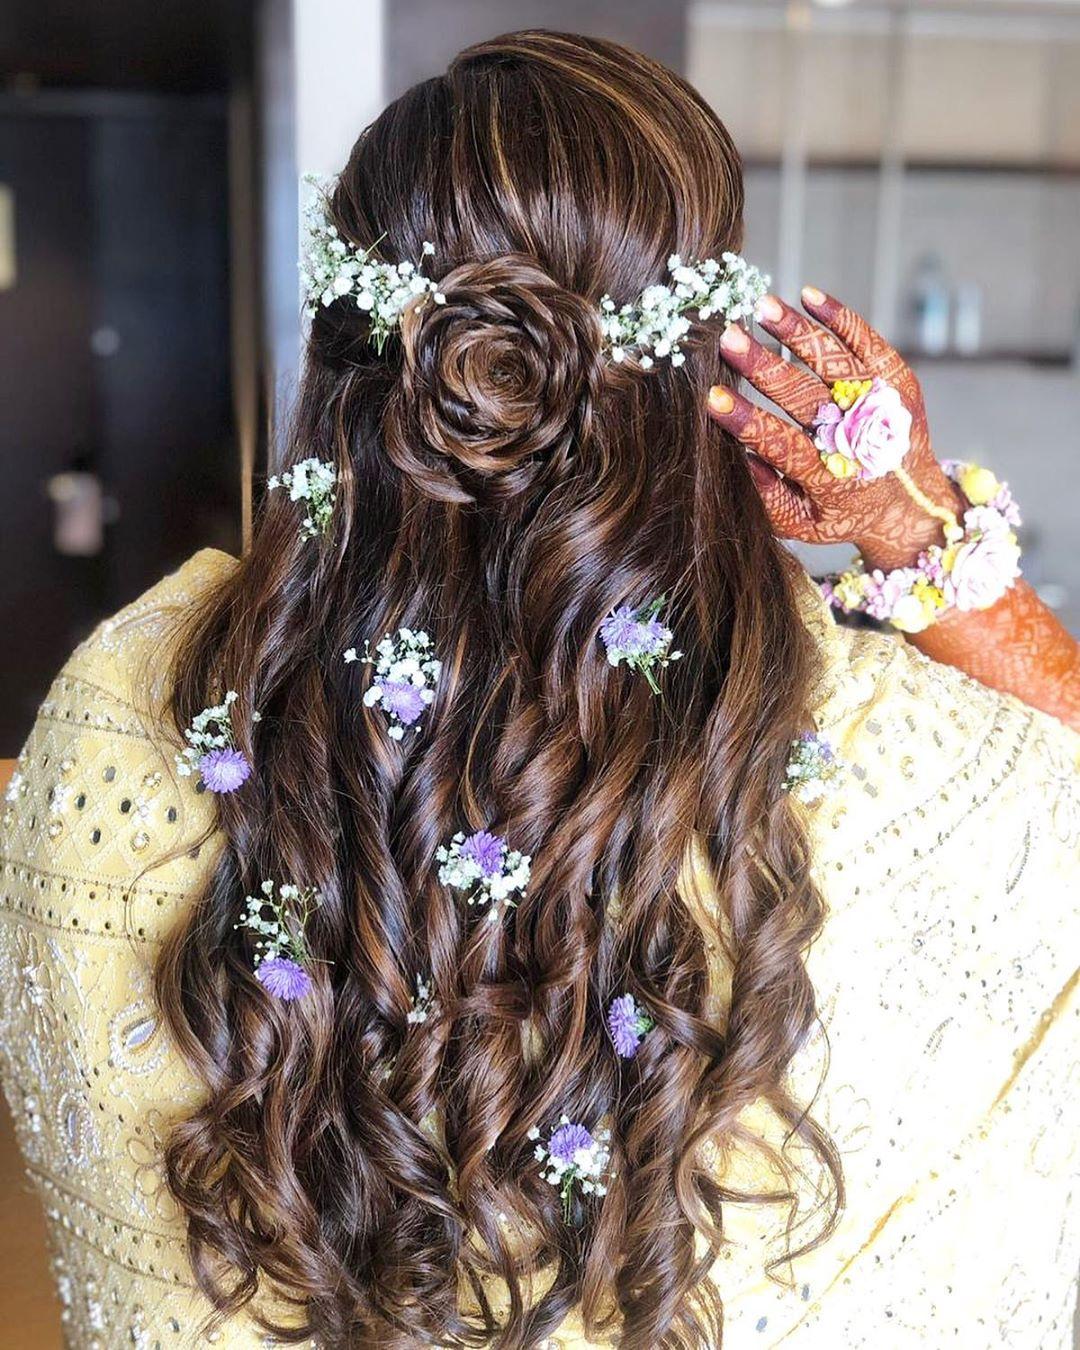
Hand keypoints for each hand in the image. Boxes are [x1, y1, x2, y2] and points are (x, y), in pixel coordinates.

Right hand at [706, 286, 963, 572]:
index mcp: (831, 482)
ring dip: (796, 332)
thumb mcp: (801, 523)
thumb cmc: (841, 513)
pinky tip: (807, 297)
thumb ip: (767, 496)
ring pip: (835, 361)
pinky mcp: (899, 381)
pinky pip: (868, 342)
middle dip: (763, 366)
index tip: (713, 397)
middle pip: (806, 397)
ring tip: (762, 307)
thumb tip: (739, 454)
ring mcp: (883, 405)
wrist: (913, 502)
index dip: (747, 421)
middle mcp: (860, 441)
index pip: (783, 445)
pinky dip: (839, 317)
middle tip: (728, 338)